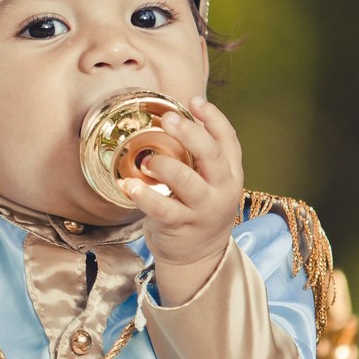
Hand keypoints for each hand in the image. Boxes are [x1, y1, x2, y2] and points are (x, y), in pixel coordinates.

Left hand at [119, 95, 242, 305]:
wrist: (199, 258)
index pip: (228, 140)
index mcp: (230, 174)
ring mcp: (202, 210)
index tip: (194, 101)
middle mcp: (221, 190)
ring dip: (165, 165)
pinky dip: (144, 195)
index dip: (213, 118)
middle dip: (190, 133)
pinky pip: (162, 208)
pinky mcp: (180, 227)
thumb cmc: (198, 209)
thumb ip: (200, 156)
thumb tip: (177, 117)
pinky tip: (128, 184)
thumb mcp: (210, 182)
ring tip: (148, 158)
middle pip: (211, 156)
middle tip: (168, 119)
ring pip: (187, 182)